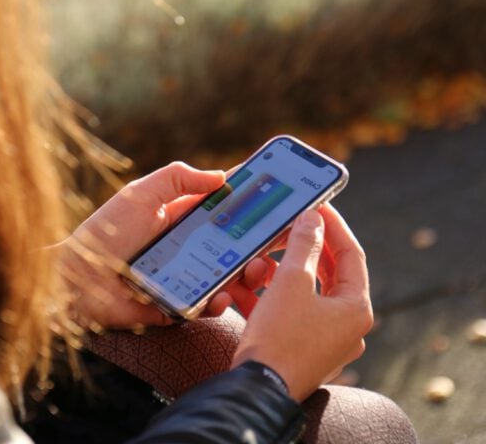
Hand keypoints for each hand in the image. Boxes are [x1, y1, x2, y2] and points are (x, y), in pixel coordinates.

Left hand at [61, 161, 260, 329]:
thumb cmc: (105, 232)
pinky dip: (220, 302)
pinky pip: (208, 305)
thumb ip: (179, 178)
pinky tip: (222, 296)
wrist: (76, 278)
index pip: (226, 209)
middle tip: (280, 243)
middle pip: (237, 244)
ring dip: (251, 274)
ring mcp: (186, 277)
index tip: (283, 200)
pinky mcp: (178, 306)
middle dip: (263, 243)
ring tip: (258, 271)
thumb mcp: (141, 194)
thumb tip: (222, 175)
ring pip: (231, 276)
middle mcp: (189, 247)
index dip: (253, 205)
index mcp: (183, 218)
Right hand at [231, 205, 372, 401]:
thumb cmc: (279, 337)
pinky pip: (286, 314)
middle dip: (296, 251)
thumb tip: (313, 218)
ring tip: (253, 264)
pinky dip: (266, 299)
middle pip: (324, 274)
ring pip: (302, 294)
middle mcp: (345, 326)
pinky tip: (241, 288)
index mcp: (355, 308)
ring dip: (275, 275)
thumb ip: (304, 244)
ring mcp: (323, 341)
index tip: (315, 204)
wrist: (256, 390)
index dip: (332, 225)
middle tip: (281, 228)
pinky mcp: (298, 350)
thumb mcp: (291, 281)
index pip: (350, 254)